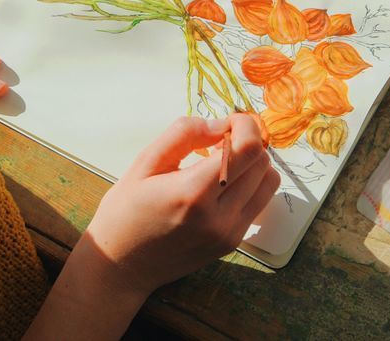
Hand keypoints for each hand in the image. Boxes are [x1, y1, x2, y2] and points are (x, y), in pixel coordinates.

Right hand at [87, 113, 279, 297]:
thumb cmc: (124, 212)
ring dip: (253, 163)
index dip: (245, 125)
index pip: (248, 149)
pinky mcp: (232, 243)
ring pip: (269, 181)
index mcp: (192, 193)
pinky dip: (250, 184)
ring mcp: (228, 233)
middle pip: (262, 162)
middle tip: (219, 142)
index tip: (227, 122)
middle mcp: (218, 216)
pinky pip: (260, 202)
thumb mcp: (144, 163)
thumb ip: (183, 134)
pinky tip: (224, 184)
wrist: (120, 267)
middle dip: (247, 141)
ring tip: (223, 163)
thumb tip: (220, 124)